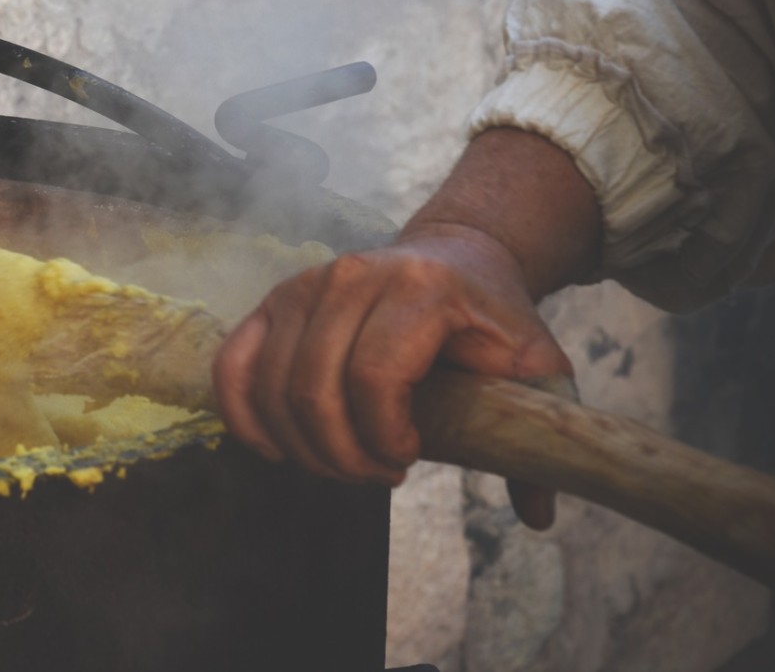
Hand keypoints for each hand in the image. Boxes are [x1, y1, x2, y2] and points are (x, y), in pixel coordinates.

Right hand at [211, 127, 601, 528]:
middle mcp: (352, 276)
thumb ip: (541, 430)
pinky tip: (276, 449)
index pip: (375, 377)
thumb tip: (537, 515)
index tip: (408, 459)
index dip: (384, 437)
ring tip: (343, 464)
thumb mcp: (538, 363)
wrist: (458, 258)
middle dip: (341, 454)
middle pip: (316, 388)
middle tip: (376, 475)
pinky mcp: (275, 301)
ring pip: (273, 385)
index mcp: (420, 288)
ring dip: (301, 446)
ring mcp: (305, 284)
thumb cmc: (495, 320)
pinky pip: (233, 364)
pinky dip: (244, 415)